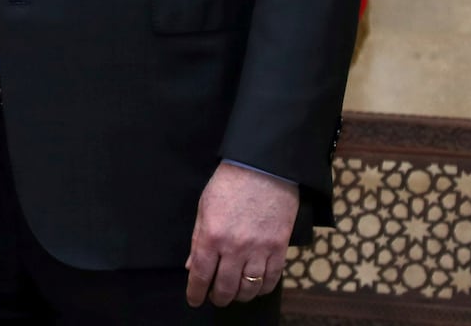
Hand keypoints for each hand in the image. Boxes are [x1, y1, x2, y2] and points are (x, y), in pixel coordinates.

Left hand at [185, 161, 298, 306]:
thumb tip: (192, 265)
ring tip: (234, 294)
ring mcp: (259, 250)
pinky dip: (263, 289)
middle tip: (215, 299)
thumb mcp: (204, 208)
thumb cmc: (229, 184)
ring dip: (240, 296)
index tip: (194, 300)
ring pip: (249, 288)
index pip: (200, 274)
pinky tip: (256, 288)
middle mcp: (234, 247)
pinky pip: (272, 279)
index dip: (196, 292)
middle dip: (218, 298)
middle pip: (225, 287)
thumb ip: (198, 239)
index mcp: (211, 235)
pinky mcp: (279, 248)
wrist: (263, 169)